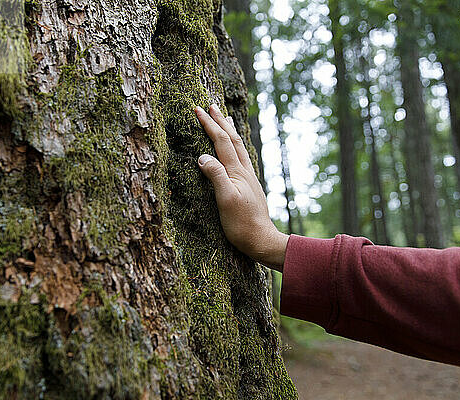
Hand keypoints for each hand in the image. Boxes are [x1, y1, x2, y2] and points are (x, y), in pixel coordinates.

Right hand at [195, 104, 288, 269]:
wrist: (261, 239)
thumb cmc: (241, 224)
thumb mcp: (225, 200)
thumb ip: (216, 176)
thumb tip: (202, 156)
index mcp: (237, 172)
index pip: (221, 141)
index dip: (210, 125)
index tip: (198, 110)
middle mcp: (244, 171)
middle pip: (232, 139)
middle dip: (220, 121)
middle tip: (211, 106)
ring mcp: (248, 178)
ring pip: (239, 147)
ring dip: (230, 130)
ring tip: (225, 119)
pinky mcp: (249, 186)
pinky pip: (241, 158)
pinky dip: (235, 146)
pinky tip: (235, 150)